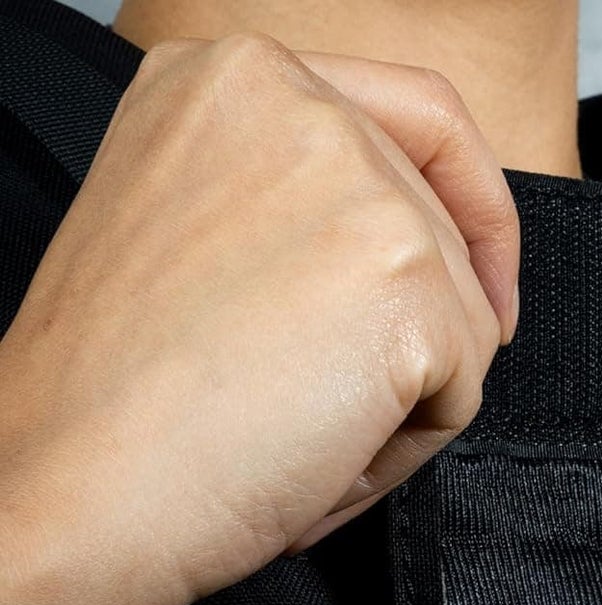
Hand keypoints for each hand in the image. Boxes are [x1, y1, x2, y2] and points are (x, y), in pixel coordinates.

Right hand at [0, 32, 518, 604]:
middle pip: (450, 234)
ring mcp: (363, 185)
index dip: (469, 211)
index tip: (480, 289)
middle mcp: (301, 102)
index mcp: (235, 78)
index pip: (423, 119)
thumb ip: (306, 203)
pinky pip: (462, 390)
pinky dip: (401, 453)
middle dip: (414, 340)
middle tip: (317, 409)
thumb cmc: (122, 397)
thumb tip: (432, 246)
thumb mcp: (200, 233)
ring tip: (293, 438)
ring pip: (464, 319)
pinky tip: (312, 460)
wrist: (76, 484)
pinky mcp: (409, 281)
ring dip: (400, 406)